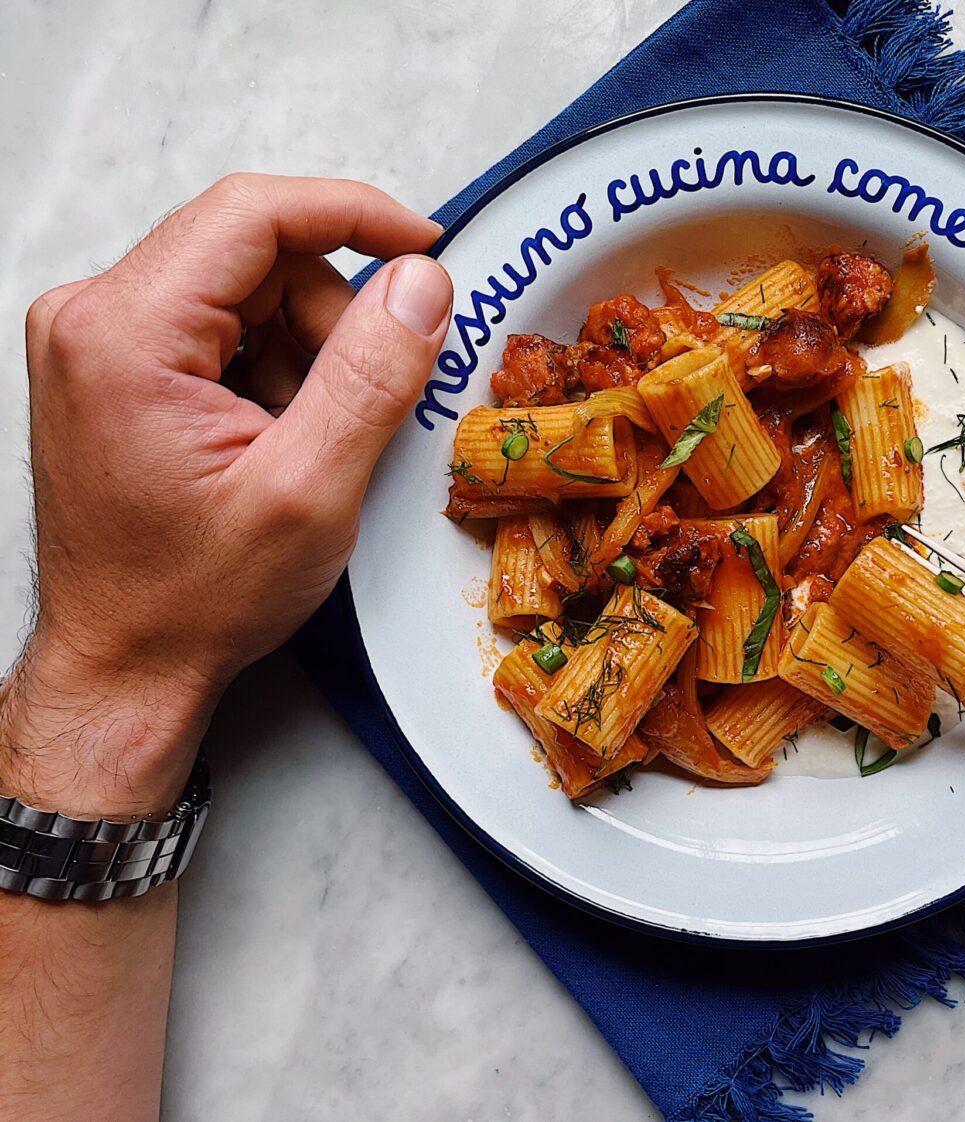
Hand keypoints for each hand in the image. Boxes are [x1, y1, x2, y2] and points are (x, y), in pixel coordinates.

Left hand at [0, 173, 451, 816]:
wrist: (124, 665)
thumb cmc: (193, 598)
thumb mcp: (310, 491)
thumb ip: (372, 375)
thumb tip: (422, 282)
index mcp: (123, 333)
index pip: (252, 214)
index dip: (354, 214)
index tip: (427, 246)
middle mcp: (93, 318)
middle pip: (255, 254)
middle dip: (332, 317)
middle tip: (361, 403)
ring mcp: (98, 341)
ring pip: (246, 291)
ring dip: (305, 352)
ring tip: (305, 444)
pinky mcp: (116, 365)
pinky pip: (224, 328)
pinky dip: (275, 372)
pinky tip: (276, 441)